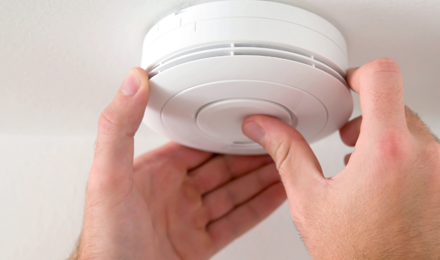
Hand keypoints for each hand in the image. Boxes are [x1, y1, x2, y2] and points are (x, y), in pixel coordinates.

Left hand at [71, 68, 285, 259]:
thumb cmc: (106, 237)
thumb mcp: (109, 175)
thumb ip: (119, 127)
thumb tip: (133, 82)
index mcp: (155, 173)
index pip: (196, 145)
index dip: (222, 133)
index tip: (245, 120)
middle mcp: (173, 194)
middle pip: (221, 168)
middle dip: (250, 155)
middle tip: (276, 141)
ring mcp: (188, 219)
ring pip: (233, 193)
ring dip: (260, 178)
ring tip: (285, 164)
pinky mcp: (199, 243)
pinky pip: (236, 221)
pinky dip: (259, 207)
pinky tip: (276, 194)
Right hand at [242, 58, 439, 258]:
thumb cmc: (358, 256)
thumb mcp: (310, 199)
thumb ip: (287, 152)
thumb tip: (264, 127)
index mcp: (387, 151)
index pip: (383, 77)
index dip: (360, 73)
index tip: (349, 84)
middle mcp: (426, 156)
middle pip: (396, 103)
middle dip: (366, 116)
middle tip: (346, 138)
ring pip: (413, 128)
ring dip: (385, 138)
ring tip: (362, 164)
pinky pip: (428, 152)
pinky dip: (404, 155)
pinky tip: (383, 181)